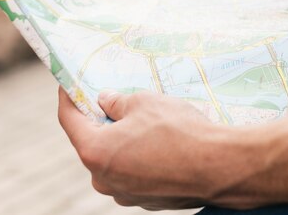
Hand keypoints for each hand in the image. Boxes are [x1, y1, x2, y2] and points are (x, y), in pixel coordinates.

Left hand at [57, 88, 263, 209]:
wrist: (219, 166)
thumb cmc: (179, 131)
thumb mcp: (144, 102)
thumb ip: (118, 101)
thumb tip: (106, 101)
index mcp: (95, 152)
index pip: (69, 120)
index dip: (68, 99)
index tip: (68, 85)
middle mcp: (103, 179)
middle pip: (93, 143)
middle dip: (101, 121)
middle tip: (114, 101)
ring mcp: (125, 195)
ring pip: (115, 160)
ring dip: (123, 141)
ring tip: (146, 121)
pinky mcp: (146, 201)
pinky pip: (134, 173)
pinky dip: (140, 157)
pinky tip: (162, 143)